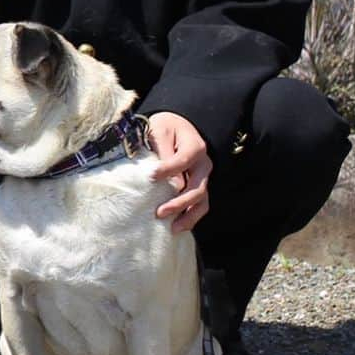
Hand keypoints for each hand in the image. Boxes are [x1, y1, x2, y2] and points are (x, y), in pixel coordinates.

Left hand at [147, 112, 211, 233]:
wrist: (177, 126)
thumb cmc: (166, 128)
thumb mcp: (160, 130)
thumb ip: (162, 150)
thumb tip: (160, 176)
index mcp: (196, 147)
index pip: (182, 161)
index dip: (167, 170)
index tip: (151, 177)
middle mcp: (204, 165)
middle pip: (197, 188)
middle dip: (179, 203)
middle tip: (159, 212)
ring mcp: (203, 178)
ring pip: (202, 201)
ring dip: (188, 217)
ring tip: (172, 228)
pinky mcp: (198, 186)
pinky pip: (199, 205)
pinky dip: (190, 218)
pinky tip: (176, 227)